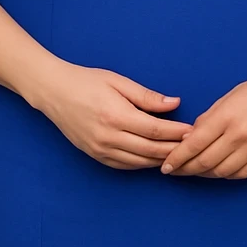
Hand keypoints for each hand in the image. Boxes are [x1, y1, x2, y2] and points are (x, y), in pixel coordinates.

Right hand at [32, 64, 193, 169]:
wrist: (54, 92)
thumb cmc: (86, 81)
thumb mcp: (118, 82)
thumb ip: (147, 96)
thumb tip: (175, 103)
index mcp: (116, 116)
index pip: (155, 130)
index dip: (177, 133)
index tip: (193, 131)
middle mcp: (108, 137)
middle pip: (150, 150)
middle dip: (174, 149)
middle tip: (193, 146)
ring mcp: (100, 149)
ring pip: (139, 162)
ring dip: (160, 159)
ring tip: (178, 154)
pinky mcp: (95, 155)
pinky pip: (125, 166)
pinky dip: (142, 164)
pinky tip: (154, 158)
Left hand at [161, 69, 246, 178]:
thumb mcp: (230, 96)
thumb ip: (209, 118)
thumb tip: (190, 138)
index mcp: (226, 116)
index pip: (194, 145)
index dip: (176, 159)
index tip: (166, 167)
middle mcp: (240, 134)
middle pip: (205, 162)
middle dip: (186, 170)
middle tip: (176, 172)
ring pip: (222, 172)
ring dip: (205, 174)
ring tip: (196, 171)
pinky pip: (242, 174)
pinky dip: (227, 175)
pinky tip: (219, 171)